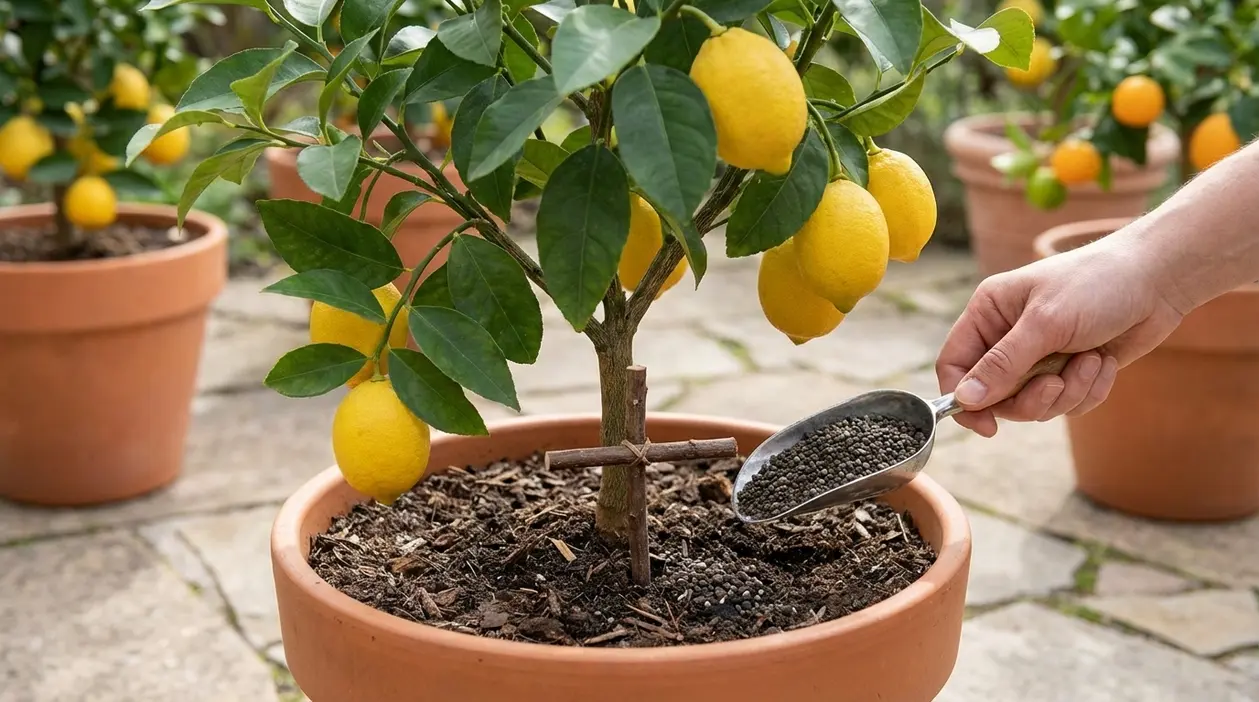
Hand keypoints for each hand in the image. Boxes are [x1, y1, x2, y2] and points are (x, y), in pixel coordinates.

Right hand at [936, 236, 1185, 436]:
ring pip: (1033, 404)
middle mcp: (1008, 337)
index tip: (987, 425)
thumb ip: (1002, 365)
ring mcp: (1039, 356)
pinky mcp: (1070, 371)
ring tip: (1091, 362)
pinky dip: (1089, 390)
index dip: (964, 398)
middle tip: (1056, 384)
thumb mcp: (1045, 324)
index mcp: (988, 314)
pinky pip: (1067, 403)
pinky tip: (1104, 362)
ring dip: (1067, 391)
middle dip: (1032, 397)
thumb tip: (964, 400)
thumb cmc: (1097, 285)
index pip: (954, 365)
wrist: (1158, 280)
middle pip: (995, 396)